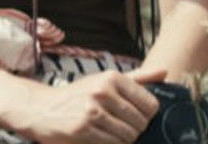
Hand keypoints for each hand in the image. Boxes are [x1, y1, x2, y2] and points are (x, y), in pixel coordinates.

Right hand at [10, 67, 165, 143]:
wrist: (42, 109)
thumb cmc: (79, 94)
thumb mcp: (106, 80)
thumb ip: (138, 78)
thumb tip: (165, 72)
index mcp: (112, 78)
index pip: (150, 103)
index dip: (148, 115)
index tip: (138, 117)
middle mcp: (103, 92)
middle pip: (140, 122)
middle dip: (136, 129)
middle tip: (125, 128)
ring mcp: (92, 111)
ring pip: (128, 135)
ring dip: (125, 139)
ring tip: (115, 134)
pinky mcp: (82, 130)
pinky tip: (104, 139)